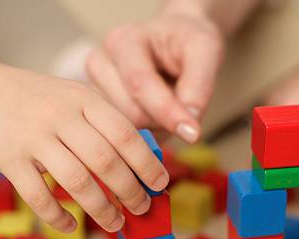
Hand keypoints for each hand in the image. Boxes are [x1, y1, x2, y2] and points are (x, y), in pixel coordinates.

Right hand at [0, 42, 168, 232]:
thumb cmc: (39, 100)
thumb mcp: (75, 96)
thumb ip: (104, 122)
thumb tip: (143, 162)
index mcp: (83, 98)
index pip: (124, 133)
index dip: (147, 163)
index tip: (161, 184)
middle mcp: (60, 116)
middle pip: (105, 161)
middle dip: (130, 191)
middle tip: (141, 208)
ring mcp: (33, 138)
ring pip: (76, 182)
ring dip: (101, 209)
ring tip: (115, 222)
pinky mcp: (9, 160)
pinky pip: (39, 197)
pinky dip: (58, 217)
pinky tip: (71, 225)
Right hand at [86, 11, 224, 141]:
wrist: (172, 40)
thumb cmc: (186, 41)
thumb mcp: (204, 49)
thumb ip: (199, 86)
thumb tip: (189, 126)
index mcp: (122, 41)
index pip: (140, 84)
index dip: (167, 111)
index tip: (193, 134)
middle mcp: (99, 64)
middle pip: (132, 113)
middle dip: (163, 120)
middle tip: (183, 105)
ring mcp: (94, 89)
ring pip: (128, 129)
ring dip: (156, 129)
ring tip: (167, 105)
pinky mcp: (97, 111)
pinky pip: (124, 139)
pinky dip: (147, 135)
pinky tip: (155, 115)